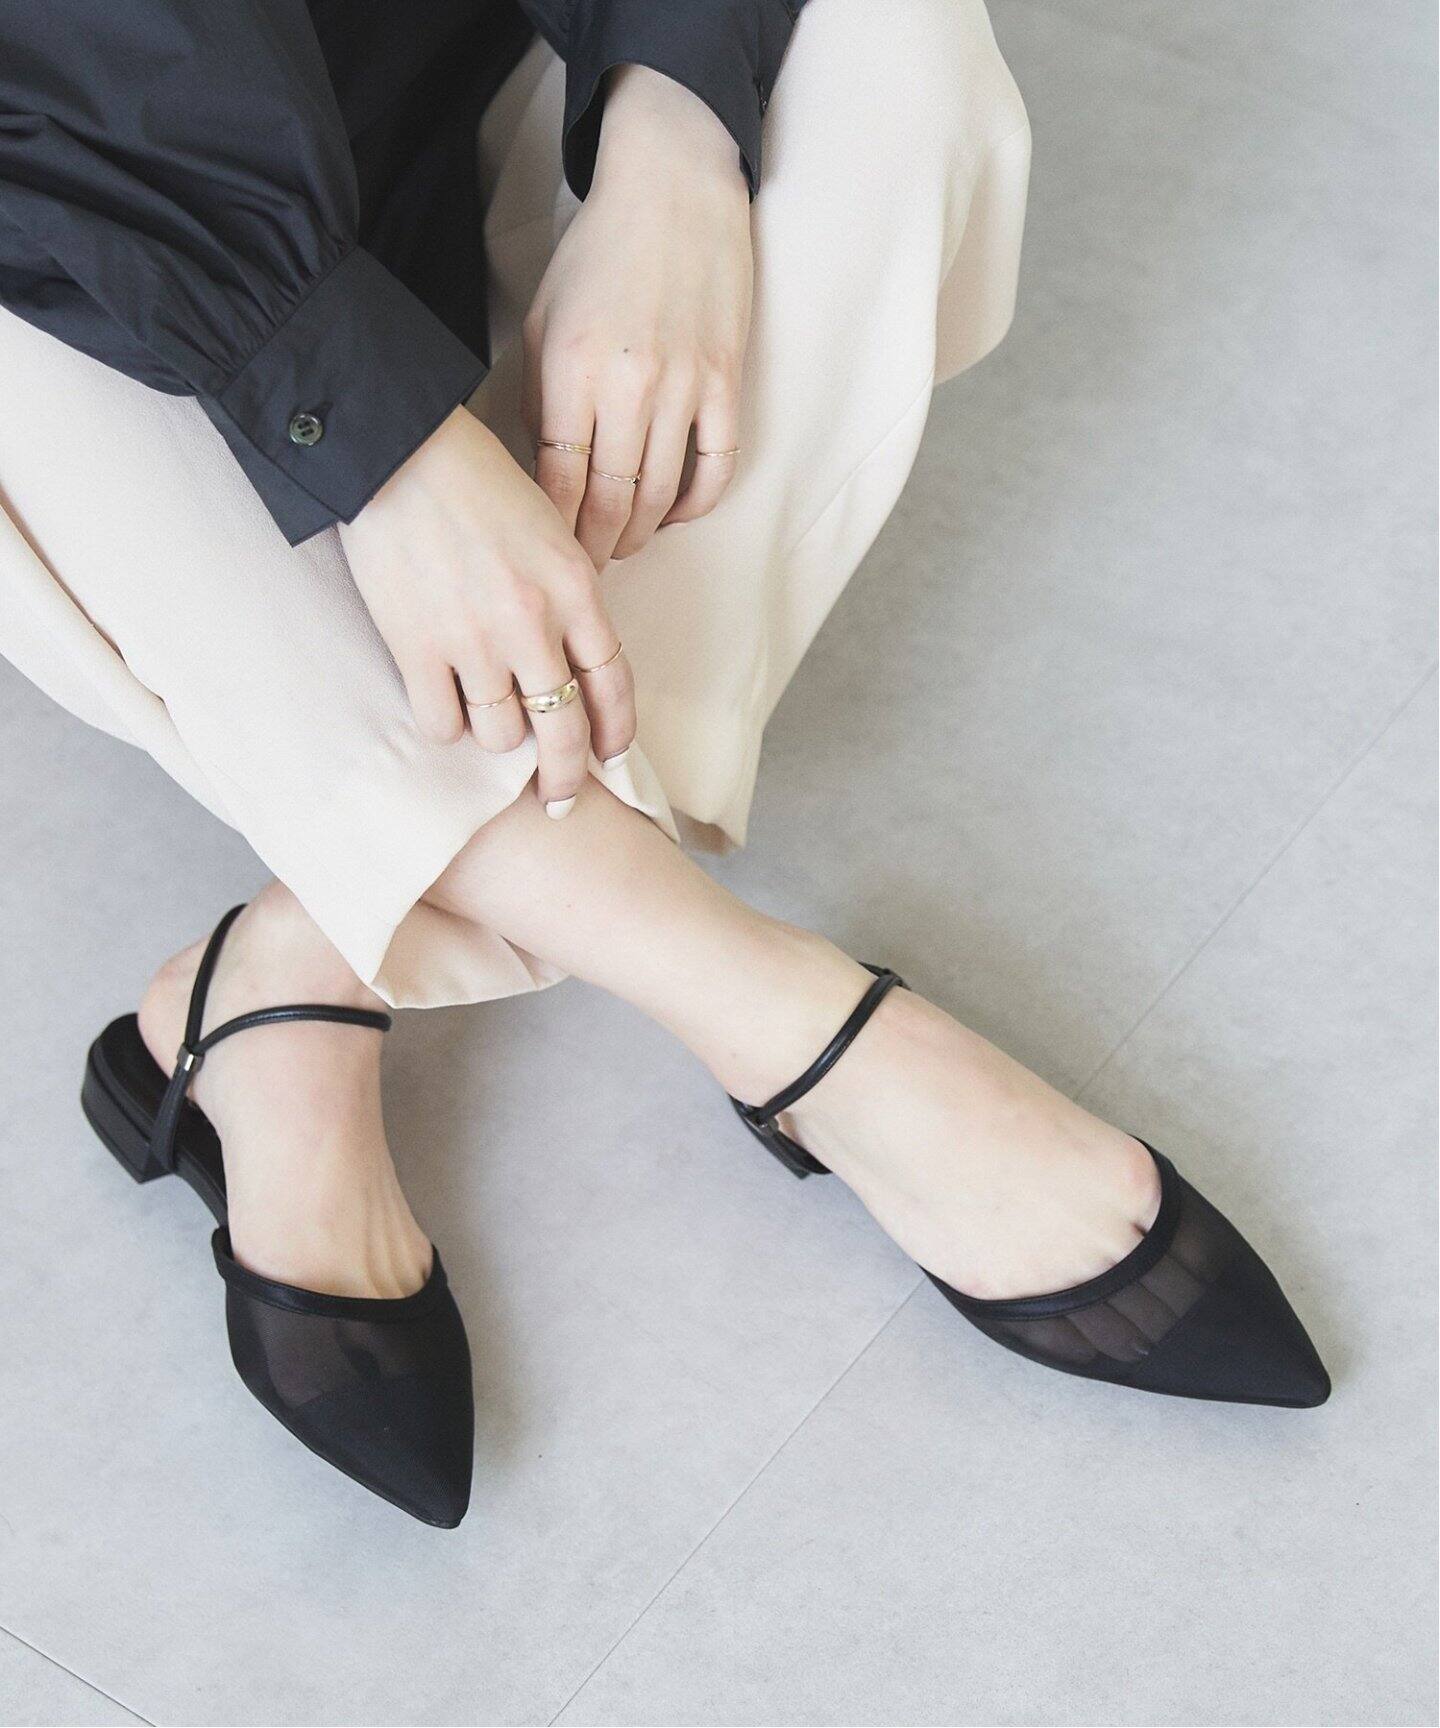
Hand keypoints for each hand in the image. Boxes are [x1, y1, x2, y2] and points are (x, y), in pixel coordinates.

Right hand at [338, 407, 634, 809]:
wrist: (396, 450)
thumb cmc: (474, 480)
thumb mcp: (549, 527)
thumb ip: (567, 593)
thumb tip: (573, 657)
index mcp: (576, 589)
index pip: (613, 683)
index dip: (616, 732)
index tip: (612, 756)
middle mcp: (533, 623)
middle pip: (564, 730)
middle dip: (564, 776)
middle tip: (557, 800)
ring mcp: (475, 641)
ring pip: (500, 736)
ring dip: (494, 737)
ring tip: (482, 715)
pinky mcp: (417, 649)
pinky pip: (442, 725)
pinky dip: (445, 724)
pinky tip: (440, 704)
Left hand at [523, 65, 753, 569]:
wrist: (674, 191)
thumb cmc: (598, 256)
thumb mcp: (542, 321)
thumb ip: (538, 399)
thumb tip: (540, 473)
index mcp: (573, 369)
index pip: (559, 482)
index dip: (554, 532)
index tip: (547, 555)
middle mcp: (629, 385)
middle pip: (610, 502)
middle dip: (594, 549)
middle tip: (584, 571)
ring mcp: (684, 387)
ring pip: (660, 495)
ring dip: (638, 534)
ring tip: (621, 546)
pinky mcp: (726, 383)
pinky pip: (716, 469)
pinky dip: (694, 505)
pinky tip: (673, 514)